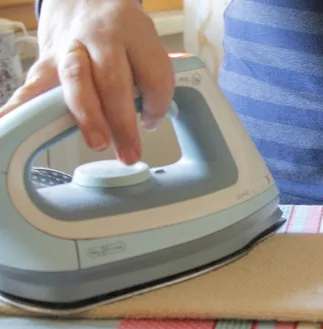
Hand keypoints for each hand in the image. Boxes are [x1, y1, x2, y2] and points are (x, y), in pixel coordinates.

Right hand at [0, 0, 173, 164]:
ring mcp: (70, 47)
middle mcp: (102, 37)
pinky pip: (34, 85)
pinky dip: (21, 106)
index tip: (152, 122)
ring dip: (88, 117)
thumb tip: (151, 119)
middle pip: (113, 82)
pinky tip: (9, 123)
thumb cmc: (119, 29)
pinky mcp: (47, 59)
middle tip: (130, 153)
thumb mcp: (144, 42)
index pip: (153, 75)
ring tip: (98, 143)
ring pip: (77, 81)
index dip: (157, 106)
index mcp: (135, 33)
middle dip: (123, 123)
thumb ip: (149, 75)